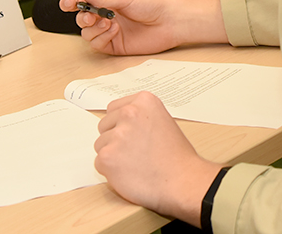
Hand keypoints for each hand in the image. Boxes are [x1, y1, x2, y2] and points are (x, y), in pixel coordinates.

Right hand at [60, 0, 225, 55]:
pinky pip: (97, 45)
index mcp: (108, 1)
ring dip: (93, 29)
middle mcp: (107, 16)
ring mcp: (110, 31)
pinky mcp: (115, 46)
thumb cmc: (153, 4)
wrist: (170, 21)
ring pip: (87, 34)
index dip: (72, 3)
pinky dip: (101, 38)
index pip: (84, 2)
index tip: (65, 4)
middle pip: (82, 20)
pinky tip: (114, 31)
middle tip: (90, 15)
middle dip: (82, 18)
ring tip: (108, 22)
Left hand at [94, 91, 221, 222]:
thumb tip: (121, 122)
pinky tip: (130, 173)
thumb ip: (141, 117)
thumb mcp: (163, 121)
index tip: (134, 135)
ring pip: (100, 145)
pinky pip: (99, 163)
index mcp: (144, 101)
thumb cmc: (176, 156)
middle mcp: (129, 112)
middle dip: (114, 139)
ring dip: (113, 155)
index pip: (114, 109)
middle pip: (104, 125)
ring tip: (135, 164)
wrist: (182, 181)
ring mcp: (117, 134)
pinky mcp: (107, 156)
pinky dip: (111, 172)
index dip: (122, 125)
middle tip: (135, 152)